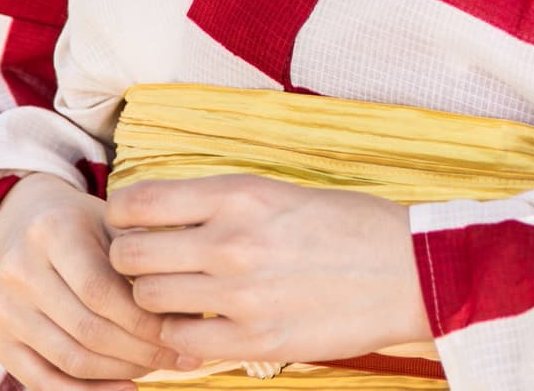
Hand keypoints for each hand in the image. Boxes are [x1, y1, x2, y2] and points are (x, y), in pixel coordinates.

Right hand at [0, 170, 205, 389]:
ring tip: (154, 368)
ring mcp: (4, 307)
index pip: (101, 292)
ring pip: (69, 359)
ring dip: (120, 373)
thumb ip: (148, 259)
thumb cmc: (84, 224)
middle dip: (140, 352)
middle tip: (177, 358)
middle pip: (87, 330)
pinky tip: (124, 389)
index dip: (143, 322)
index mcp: (52, 231)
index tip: (181, 336)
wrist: (24, 221)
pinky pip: (42, 381)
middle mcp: (19, 268)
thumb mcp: (114, 223)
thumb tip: (194, 314)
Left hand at [103, 174, 433, 365]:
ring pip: (149, 300)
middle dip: (129, 260)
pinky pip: (183, 343)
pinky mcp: (257, 341)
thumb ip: (219, 203)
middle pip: (131, 255)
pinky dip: (181, 336)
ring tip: (177, 296)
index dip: (122, 215)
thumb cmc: (348, 224)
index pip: (138, 203)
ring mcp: (241, 295)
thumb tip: (160, 213)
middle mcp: (231, 241)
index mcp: (236, 193)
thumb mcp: (278, 191)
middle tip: (147, 264)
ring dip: (154, 299)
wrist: (410, 270)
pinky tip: (201, 325)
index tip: (131, 224)